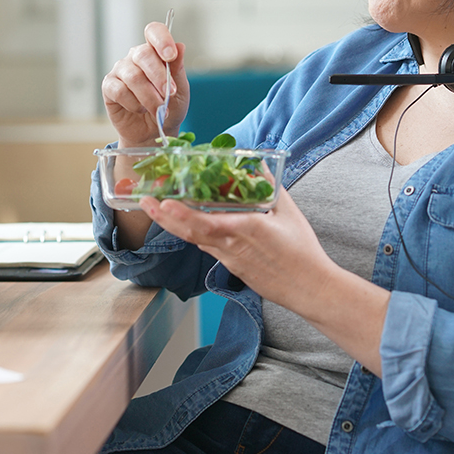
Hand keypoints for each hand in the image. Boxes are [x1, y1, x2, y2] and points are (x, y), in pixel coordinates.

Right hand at [102, 21, 189, 147]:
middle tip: (169, 94)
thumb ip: (178, 70)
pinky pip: (120, 91)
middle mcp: (135, 57)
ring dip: (149, 96)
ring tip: (159, 110)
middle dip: (159, 77)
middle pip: (143, 55)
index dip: (161, 40)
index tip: (170, 56)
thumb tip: (180, 46)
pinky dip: (134, 104)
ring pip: (133, 76)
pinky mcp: (109, 87)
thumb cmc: (168, 108)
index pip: (154, 32)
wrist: (153, 133)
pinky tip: (140, 109)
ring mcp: (120, 71)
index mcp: (154, 52)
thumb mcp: (180, 92)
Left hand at [137, 187, 331, 310]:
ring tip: (157, 208)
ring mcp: (229, 259)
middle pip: (190, 232)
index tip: (165, 202)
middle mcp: (231, 246)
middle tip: (145, 201)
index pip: (207, 223)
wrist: (309, 288)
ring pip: (195, 240)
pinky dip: (194, 233)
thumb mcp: (289, 212)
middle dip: (165, 217)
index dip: (183, 214)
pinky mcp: (231, 267)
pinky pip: (207, 247)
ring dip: (174, 225)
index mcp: (246, 229)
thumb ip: (270, 186)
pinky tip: (184, 223)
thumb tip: (256, 165)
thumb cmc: (301, 251)